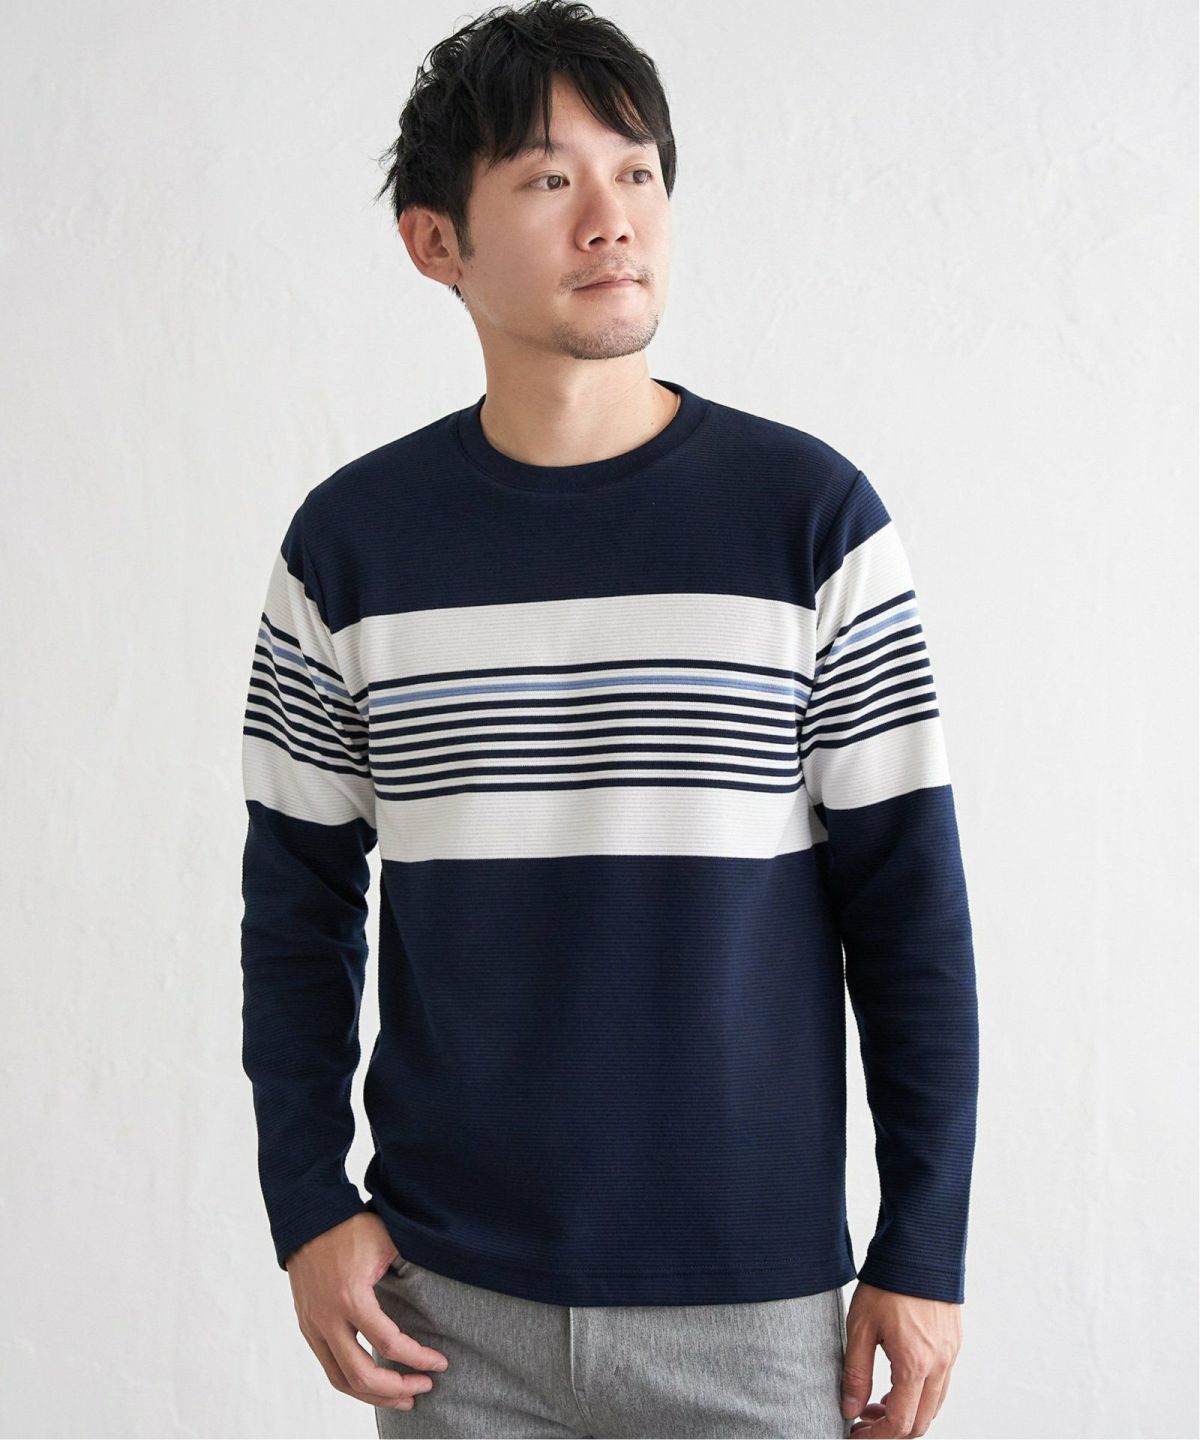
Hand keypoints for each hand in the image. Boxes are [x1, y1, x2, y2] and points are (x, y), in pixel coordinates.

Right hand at [285, 1212, 449, 1411]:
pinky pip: (330, 1369)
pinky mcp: (308, 1329)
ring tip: (403, 1398)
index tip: (440, 1363)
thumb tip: (445, 1279)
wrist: (308, 1220)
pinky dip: (353, 1383)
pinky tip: (375, 1384)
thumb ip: (410, 1266)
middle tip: (424, 1387)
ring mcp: (314, 1327)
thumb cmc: (350, 1228)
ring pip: (342, 1381)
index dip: (418, 1358)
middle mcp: (328, 1319)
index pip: (388, 1343)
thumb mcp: (387, 1241)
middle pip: (362, 1375)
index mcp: (351, 1297)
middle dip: (396, 1389)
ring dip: (374, 1396)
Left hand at [840, 1283, 961, 1436]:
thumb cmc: (887, 1284)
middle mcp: (940, 1365)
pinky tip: (898, 1380)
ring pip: (934, 1405)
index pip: (900, 1423)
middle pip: (922, 1422)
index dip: (876, 1436)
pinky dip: (921, 1393)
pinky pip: (942, 1383)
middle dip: (892, 1429)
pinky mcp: (953, 1343)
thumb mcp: (860, 1328)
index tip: (856, 1432)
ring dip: (908, 1412)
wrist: (918, 1249)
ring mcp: (950, 1354)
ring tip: (877, 1400)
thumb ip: (856, 1373)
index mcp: (915, 1364)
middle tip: (864, 1419)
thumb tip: (850, 1409)